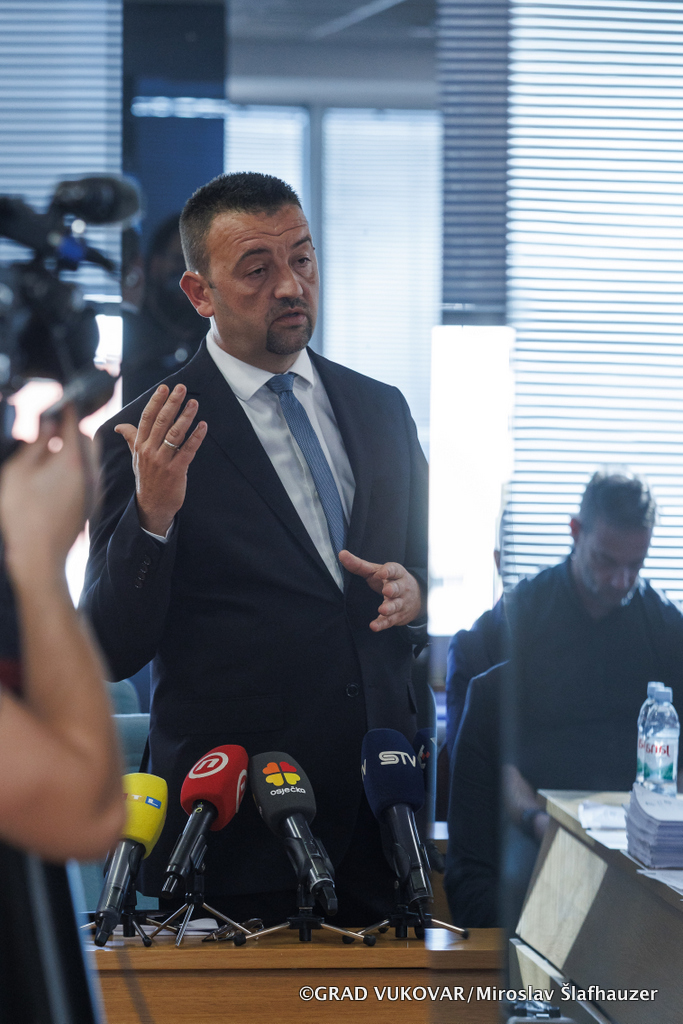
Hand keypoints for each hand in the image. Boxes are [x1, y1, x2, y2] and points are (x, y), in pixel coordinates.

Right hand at [0, 406, 95, 580]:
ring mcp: (94, 488)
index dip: (65, 409)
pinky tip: (57, 475)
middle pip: (87, 438)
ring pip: (90, 457)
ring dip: (75, 449)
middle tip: (51, 428)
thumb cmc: (24, 516)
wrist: (41, 556)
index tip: (58, 402)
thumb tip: (47, 426)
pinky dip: (77, 467)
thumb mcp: (19, 472)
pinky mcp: (92, 502)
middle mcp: (90, 472)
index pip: (74, 422)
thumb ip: (35, 444)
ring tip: (51, 452)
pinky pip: (89, 474)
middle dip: (71, 429)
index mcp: (72, 460)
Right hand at [115, 383, 206, 535]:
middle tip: (181, 388)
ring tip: (194, 403)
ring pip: (174, 434)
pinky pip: (187, 450)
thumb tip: (119, 426)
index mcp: (140, 445)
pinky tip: (203, 426)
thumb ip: (131, 439)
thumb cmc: (146, 479)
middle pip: (161, 422)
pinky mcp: (176, 471)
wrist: (152, 506)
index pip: (146, 418)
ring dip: (185, 417)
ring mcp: (162, 461)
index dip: (155, 402)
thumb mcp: (135, 458)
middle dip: (172, 403)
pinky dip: (196, 437)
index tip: (164, 387)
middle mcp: (149, 451)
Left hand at [338, 549, 423, 631]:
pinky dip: (383, 624)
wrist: (415, 598)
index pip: (394, 570)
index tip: (383, 572)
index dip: (389, 571)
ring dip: (390, 608)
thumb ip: (359, 565)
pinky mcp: (397, 616)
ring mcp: (400, 603)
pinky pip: (390, 621)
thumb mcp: (376, 571)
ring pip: (396, 605)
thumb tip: (341, 554)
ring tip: (382, 610)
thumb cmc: (389, 581)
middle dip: (393, 589)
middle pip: (398, 588)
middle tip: (387, 591)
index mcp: (396, 573)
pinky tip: (374, 626)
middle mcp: (401, 588)